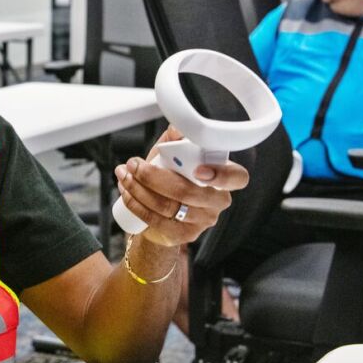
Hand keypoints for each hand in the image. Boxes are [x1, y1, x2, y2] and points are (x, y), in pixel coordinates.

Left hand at [115, 127, 249, 246]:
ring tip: (125, 175)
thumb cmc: (172, 179)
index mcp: (222, 179)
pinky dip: (136, 203)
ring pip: (168, 205)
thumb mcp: (174, 156)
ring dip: (139, 188)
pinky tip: (126, 192)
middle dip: (154, 176)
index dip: (222, 174)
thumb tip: (175, 127)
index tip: (198, 169)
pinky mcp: (183, 235)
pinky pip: (156, 220)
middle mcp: (217, 202)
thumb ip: (176, 139)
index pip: (237, 177)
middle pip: (188, 192)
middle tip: (134, 165)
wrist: (161, 214)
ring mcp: (202, 222)